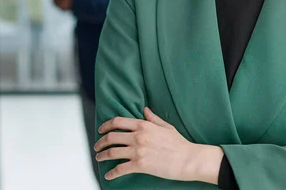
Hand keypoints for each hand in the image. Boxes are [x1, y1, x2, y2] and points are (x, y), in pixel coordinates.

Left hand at [95, 107, 221, 182]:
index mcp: (144, 125)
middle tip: (97, 146)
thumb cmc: (179, 143)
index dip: (106, 125)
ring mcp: (138, 151)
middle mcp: (138, 136)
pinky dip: (112, 173)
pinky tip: (108, 176)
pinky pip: (120, 169)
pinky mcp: (140, 165)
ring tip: (99, 158)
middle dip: (101, 142)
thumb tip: (144, 110)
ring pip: (112, 152)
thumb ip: (152, 118)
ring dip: (102, 155)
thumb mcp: (166, 126)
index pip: (118, 122)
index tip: (101, 129)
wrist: (187, 159)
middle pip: (112, 137)